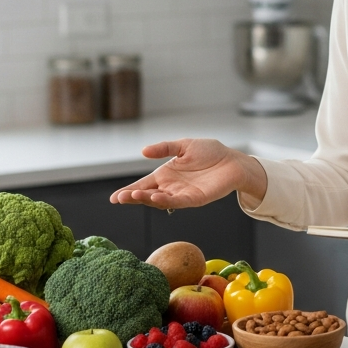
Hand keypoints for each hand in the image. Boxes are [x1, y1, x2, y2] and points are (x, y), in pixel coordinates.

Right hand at [108, 139, 266, 209]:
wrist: (232, 161)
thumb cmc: (210, 153)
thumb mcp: (183, 146)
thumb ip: (164, 148)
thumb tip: (143, 151)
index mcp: (165, 175)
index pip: (143, 185)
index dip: (128, 191)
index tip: (114, 198)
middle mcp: (171, 187)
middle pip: (147, 195)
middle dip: (132, 197)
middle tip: (119, 198)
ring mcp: (182, 194)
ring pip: (159, 200)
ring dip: (146, 199)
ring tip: (132, 196)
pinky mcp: (195, 199)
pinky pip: (177, 202)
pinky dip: (166, 201)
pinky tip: (155, 198)